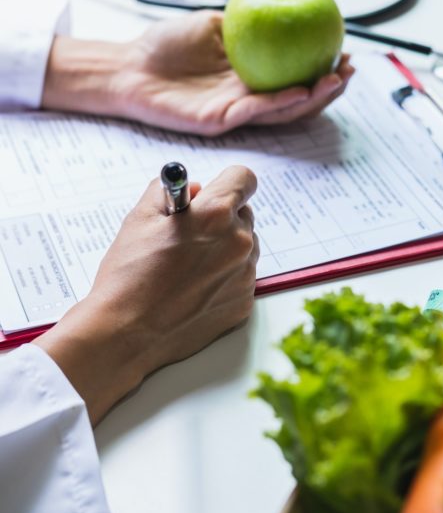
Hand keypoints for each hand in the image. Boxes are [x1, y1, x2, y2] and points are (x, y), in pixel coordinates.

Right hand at [34, 166, 258, 424]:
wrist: (126, 334)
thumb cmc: (129, 275)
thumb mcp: (140, 217)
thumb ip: (169, 191)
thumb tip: (195, 190)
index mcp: (215, 215)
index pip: (244, 179)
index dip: (228, 182)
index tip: (218, 191)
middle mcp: (239, 242)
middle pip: (243, 214)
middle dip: (221, 218)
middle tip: (191, 235)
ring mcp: (245, 275)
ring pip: (244, 247)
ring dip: (225, 249)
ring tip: (189, 267)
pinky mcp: (244, 303)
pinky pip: (241, 277)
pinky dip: (224, 278)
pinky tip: (194, 290)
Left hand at [43, 11, 354, 135]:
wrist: (130, 68)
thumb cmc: (166, 46)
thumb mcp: (212, 22)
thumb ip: (243, 21)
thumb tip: (275, 5)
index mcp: (249, 75)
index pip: (292, 75)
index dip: (319, 67)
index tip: (342, 52)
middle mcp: (247, 96)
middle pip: (296, 98)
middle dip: (326, 88)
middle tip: (349, 71)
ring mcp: (236, 110)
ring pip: (282, 111)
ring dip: (312, 99)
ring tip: (336, 82)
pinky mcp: (221, 120)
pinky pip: (256, 111)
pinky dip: (280, 103)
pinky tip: (300, 91)